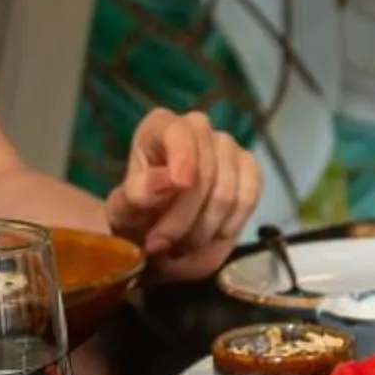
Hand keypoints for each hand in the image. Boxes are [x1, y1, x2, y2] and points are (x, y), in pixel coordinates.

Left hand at [107, 109, 260, 282]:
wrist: (159, 229)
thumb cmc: (137, 213)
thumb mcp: (124, 209)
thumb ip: (138, 193)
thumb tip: (169, 182)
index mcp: (161, 126)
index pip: (179, 134)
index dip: (183, 158)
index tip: (180, 185)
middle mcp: (198, 128)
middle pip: (204, 173)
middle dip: (182, 219)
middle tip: (160, 247)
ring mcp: (228, 147)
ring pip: (227, 192)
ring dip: (203, 230)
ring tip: (180, 248)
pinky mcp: (250, 169)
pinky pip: (248, 198)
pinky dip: (229, 226)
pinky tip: (209, 238)